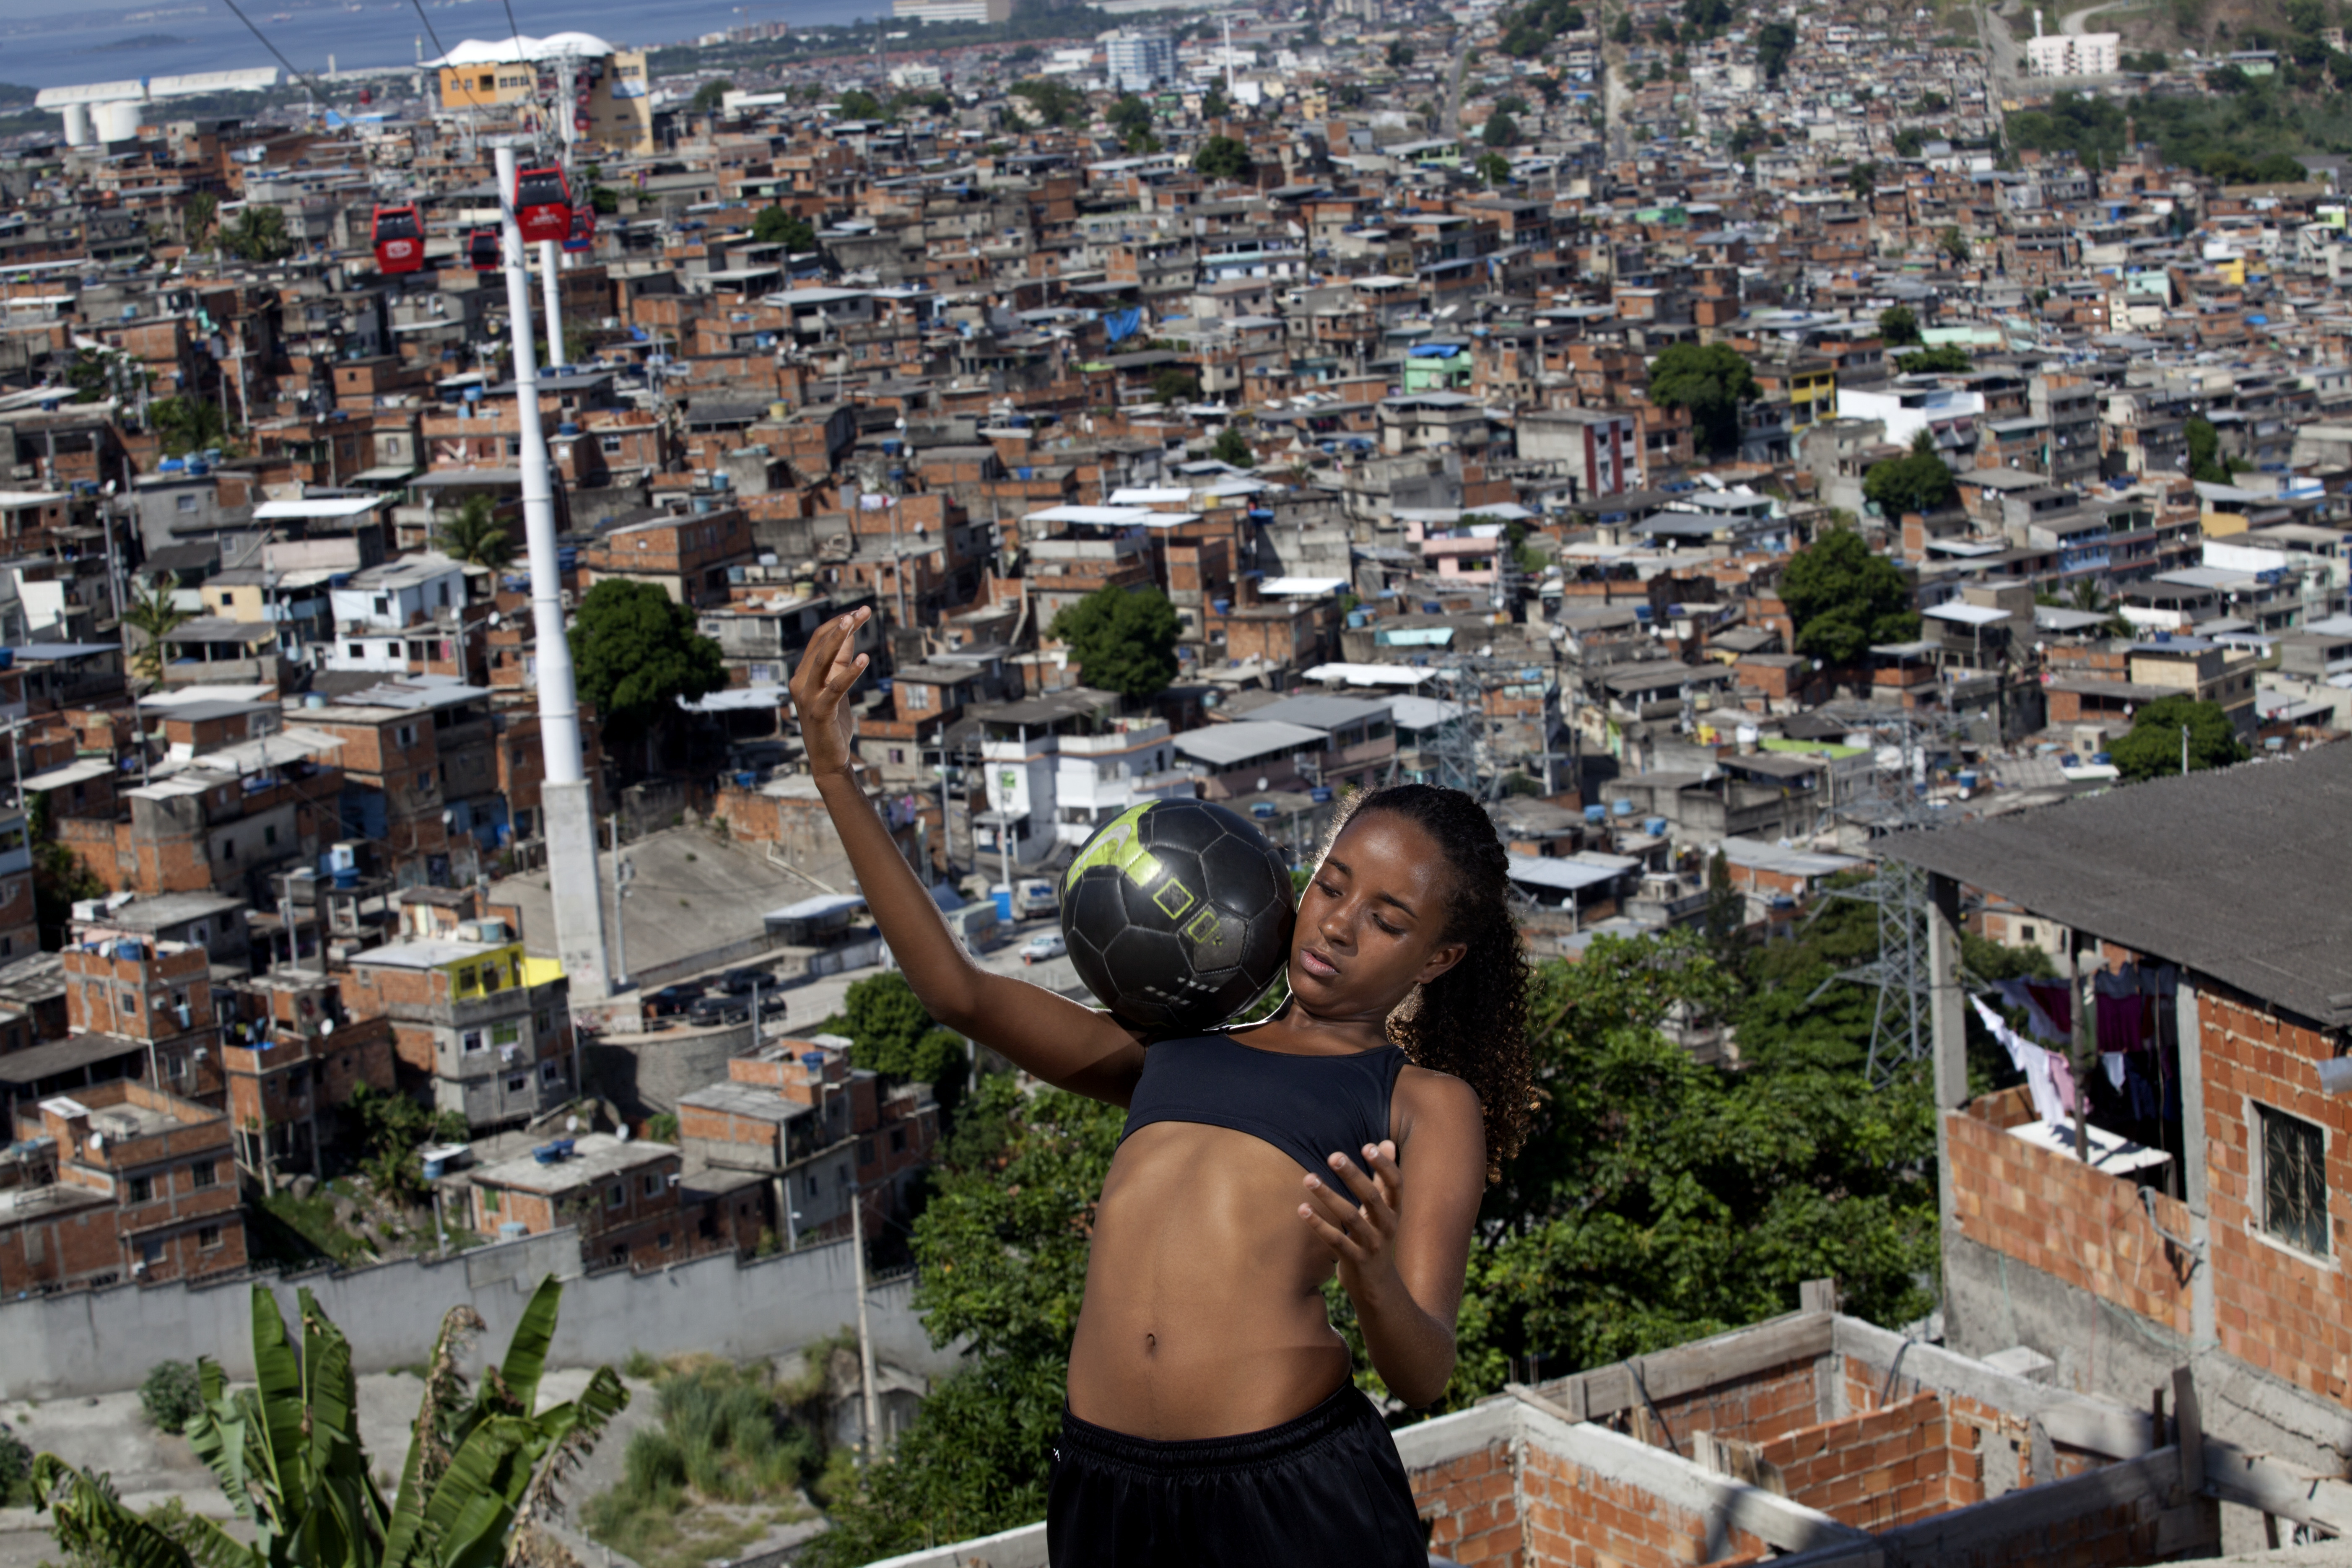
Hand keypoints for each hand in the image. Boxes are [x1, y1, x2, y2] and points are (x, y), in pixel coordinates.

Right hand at [786, 606, 871, 777]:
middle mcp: (800, 682)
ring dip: (838, 639)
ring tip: (854, 622)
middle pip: (819, 645)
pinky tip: (864, 659)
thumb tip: (850, 636)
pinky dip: (849, 672)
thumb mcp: (837, 686)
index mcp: (804, 674)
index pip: (819, 640)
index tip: (862, 612)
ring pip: (821, 660)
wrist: (828, 757)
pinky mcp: (819, 711)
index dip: (839, 624)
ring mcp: (807, 696)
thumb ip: (840, 663)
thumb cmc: (832, 722)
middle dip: (841, 626)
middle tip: (861, 611)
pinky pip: (835, 687)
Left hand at [1299, 1140, 1403, 1301]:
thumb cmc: (1377, 1239)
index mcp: (1395, 1211)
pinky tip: (1301, 1209)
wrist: (1379, 1288)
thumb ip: (1383, 1179)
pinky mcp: (1355, 1261)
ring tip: (1307, 1178)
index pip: (1396, 1184)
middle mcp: (1387, 1227)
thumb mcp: (1385, 1211)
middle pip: (1372, 1197)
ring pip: (1350, 1217)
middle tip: (1333, 1156)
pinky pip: (1335, 1240)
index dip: (1385, 1165)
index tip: (1367, 1146)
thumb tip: (1387, 1142)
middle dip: (1353, 1176)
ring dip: (1328, 1196)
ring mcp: (1372, 1245)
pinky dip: (1318, 1224)